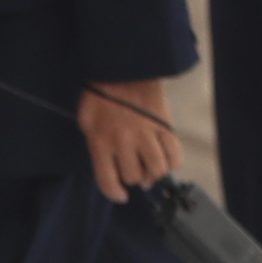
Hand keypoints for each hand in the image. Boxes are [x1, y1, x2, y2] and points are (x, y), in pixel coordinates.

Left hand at [78, 80, 181, 203]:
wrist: (123, 68)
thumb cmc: (100, 95)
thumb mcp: (86, 121)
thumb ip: (96, 145)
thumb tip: (110, 168)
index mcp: (100, 141)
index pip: (108, 181)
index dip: (115, 193)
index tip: (120, 195)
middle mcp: (123, 142)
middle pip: (133, 177)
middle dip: (132, 176)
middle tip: (132, 168)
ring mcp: (146, 135)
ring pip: (157, 170)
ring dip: (153, 172)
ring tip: (149, 167)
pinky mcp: (165, 127)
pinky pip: (175, 156)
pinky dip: (172, 162)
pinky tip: (164, 159)